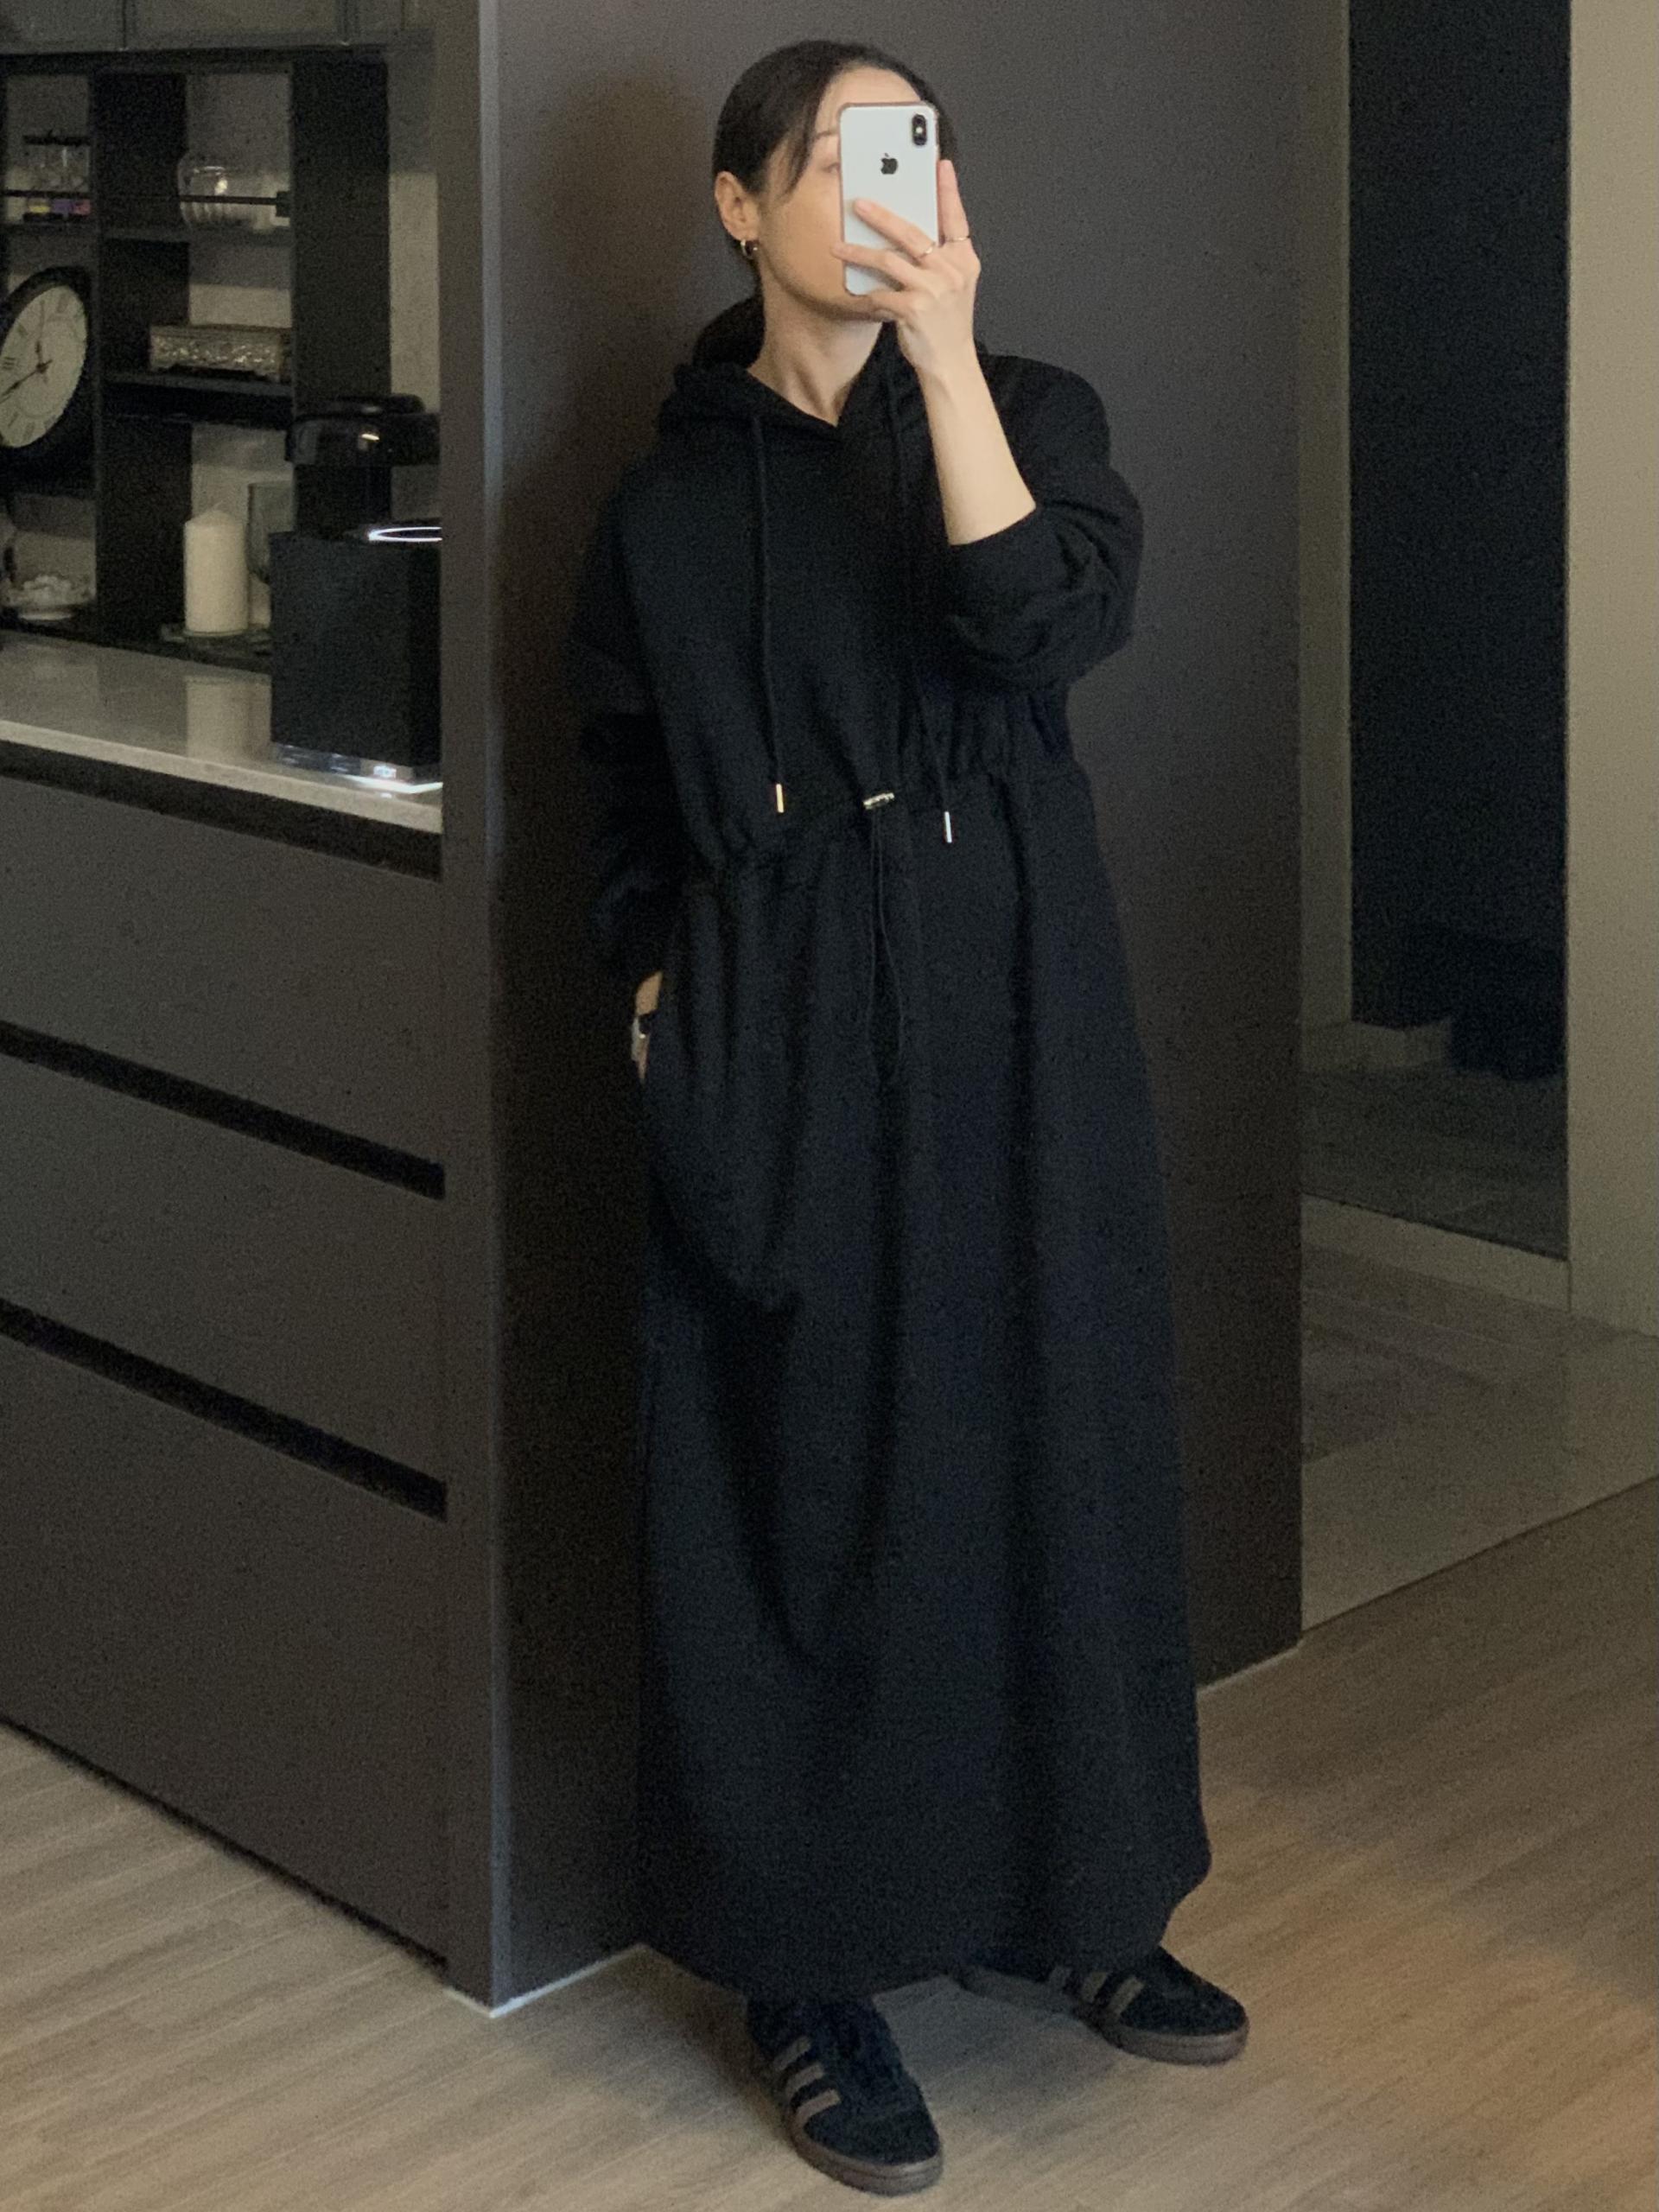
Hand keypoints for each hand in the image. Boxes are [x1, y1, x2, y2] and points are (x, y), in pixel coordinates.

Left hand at [830, 156, 978, 382]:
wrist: (950, 363)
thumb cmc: (948, 324)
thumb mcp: (955, 286)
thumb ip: (940, 258)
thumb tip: (906, 233)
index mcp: (964, 260)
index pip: (956, 218)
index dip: (948, 191)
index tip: (939, 164)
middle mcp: (951, 270)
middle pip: (912, 232)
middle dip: (882, 216)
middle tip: (859, 203)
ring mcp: (933, 289)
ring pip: (889, 260)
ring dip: (860, 252)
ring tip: (839, 248)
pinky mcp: (914, 308)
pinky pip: (881, 292)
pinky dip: (867, 292)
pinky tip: (855, 291)